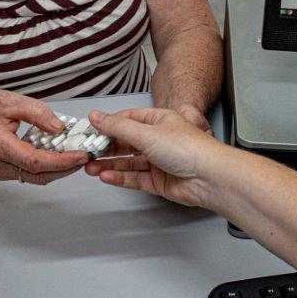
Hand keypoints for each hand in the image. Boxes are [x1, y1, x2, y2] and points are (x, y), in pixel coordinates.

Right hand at [0, 89, 88, 184]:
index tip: (79, 156)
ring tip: (74, 155)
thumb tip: (59, 127)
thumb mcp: (11, 101)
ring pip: (35, 177)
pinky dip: (46, 167)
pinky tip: (57, 155)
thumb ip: (37, 113)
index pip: (35, 161)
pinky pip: (28, 173)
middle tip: (84, 156)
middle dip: (65, 169)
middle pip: (38, 175)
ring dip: (57, 169)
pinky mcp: (3, 171)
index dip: (61, 162)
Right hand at [84, 107, 229, 207]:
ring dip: (109, 164)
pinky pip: (134, 178)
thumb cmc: (189, 149)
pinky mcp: (159, 181)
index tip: (89, 129)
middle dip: (105, 147)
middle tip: (86, 152)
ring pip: (128, 162)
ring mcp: (159, 161)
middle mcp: (158, 140)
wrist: (209, 177)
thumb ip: (118, 127)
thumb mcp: (147, 133)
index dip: (107, 125)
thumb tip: (97, 116)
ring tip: (90, 166)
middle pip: (125, 142)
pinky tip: (105, 176)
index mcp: (159, 121)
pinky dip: (119, 177)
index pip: (127, 120)